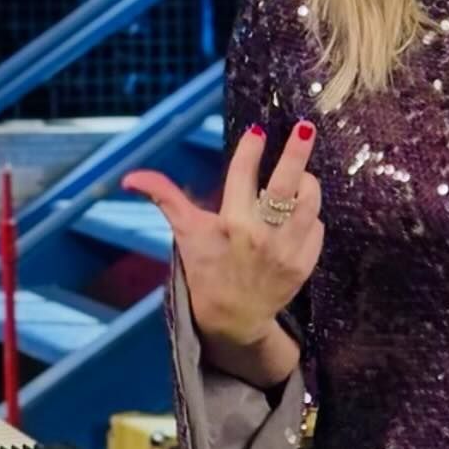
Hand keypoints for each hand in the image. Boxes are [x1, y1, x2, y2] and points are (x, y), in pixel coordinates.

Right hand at [121, 119, 323, 351]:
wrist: (235, 319)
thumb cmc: (207, 270)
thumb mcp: (186, 234)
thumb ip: (165, 198)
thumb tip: (130, 177)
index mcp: (231, 223)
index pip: (242, 175)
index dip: (250, 149)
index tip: (256, 130)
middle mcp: (261, 235)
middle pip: (286, 185)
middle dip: (296, 153)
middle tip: (306, 129)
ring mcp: (286, 250)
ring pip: (309, 202)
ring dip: (307, 182)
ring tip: (300, 175)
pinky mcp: (305, 264)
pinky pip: (317, 226)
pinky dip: (311, 216)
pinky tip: (298, 215)